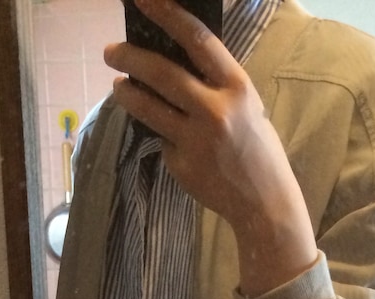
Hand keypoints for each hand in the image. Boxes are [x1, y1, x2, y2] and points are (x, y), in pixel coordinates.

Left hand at [104, 0, 316, 293]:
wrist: (264, 202)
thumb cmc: (256, 146)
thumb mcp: (245, 105)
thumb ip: (214, 83)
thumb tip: (173, 58)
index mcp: (237, 86)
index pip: (197, 39)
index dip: (167, 15)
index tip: (143, 0)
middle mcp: (215, 110)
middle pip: (162, 73)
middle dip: (130, 57)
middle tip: (110, 51)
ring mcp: (195, 140)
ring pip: (149, 108)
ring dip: (127, 92)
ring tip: (118, 85)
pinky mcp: (181, 165)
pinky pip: (162, 141)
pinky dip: (160, 135)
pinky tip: (170, 140)